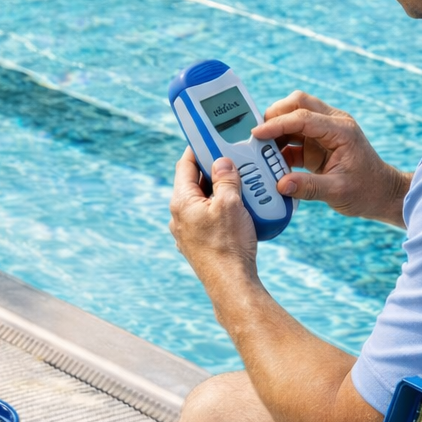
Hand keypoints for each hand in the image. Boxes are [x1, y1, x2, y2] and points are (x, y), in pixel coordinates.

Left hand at [169, 149, 258, 293]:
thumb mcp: (230, 203)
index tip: (209, 138)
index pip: (186, 165)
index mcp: (181, 202)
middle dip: (215, 171)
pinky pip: (209, 219)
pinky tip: (240, 211)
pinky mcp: (199, 244)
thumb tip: (221, 162)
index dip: (198, 149)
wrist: (231, 284)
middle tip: (234, 160)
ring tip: (242, 184)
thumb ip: (225, 179)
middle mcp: (179, 217)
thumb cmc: (229, 244)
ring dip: (220, 192)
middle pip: (195, 184)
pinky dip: (222, 210)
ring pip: (203, 202)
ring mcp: (188, 232)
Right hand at [254, 91, 410, 226]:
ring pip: (294, 116)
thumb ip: (309, 187)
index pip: (303, 118)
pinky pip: (294, 136)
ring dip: (276, 129)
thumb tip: (281, 184)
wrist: (381, 194)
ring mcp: (325, 131)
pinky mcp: (318, 142)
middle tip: (257, 134)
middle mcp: (333, 124)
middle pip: (298, 103)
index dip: (277, 124)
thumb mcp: (338, 192)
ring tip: (260, 148)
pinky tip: (271, 159)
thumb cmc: (366, 190)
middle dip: (275, 115)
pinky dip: (280, 144)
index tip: (256, 134)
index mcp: (341, 130)